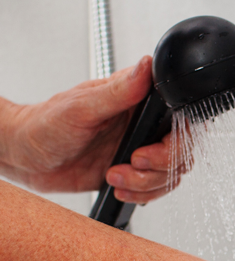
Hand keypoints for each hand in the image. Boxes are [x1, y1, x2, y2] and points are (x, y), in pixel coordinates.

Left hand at [0, 57, 181, 200]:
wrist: (26, 158)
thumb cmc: (45, 125)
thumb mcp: (82, 107)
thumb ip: (120, 91)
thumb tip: (147, 66)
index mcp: (136, 99)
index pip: (180, 116)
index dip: (175, 139)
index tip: (147, 147)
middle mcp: (143, 123)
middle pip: (181, 149)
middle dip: (160, 165)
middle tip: (131, 162)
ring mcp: (141, 148)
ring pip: (172, 172)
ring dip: (145, 182)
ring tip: (114, 176)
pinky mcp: (134, 171)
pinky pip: (157, 188)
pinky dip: (141, 194)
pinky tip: (118, 186)